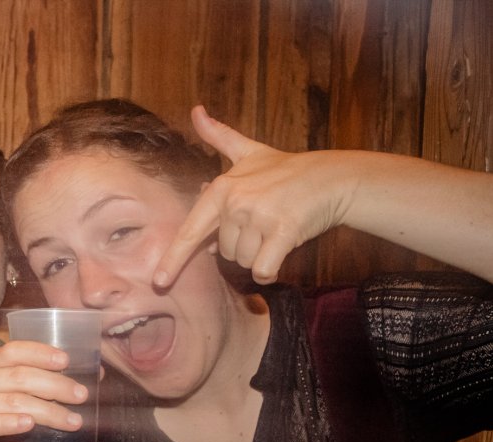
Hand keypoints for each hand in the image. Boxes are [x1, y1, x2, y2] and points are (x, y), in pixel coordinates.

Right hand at [0, 341, 88, 441]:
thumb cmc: (7, 430)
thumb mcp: (28, 403)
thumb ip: (51, 387)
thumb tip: (97, 374)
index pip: (13, 351)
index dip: (41, 354)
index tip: (67, 362)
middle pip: (18, 376)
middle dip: (55, 385)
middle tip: (81, 395)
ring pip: (13, 401)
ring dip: (47, 410)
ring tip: (73, 420)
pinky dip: (10, 422)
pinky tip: (30, 424)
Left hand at [155, 105, 349, 286]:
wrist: (332, 178)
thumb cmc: (288, 169)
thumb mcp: (249, 151)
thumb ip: (219, 136)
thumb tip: (195, 110)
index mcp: (222, 188)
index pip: (190, 230)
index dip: (173, 258)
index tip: (159, 280)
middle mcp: (236, 202)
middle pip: (226, 251)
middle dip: (244, 245)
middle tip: (265, 222)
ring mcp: (259, 216)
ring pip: (245, 261)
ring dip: (260, 255)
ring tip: (276, 229)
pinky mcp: (283, 231)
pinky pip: (264, 269)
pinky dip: (270, 270)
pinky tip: (280, 253)